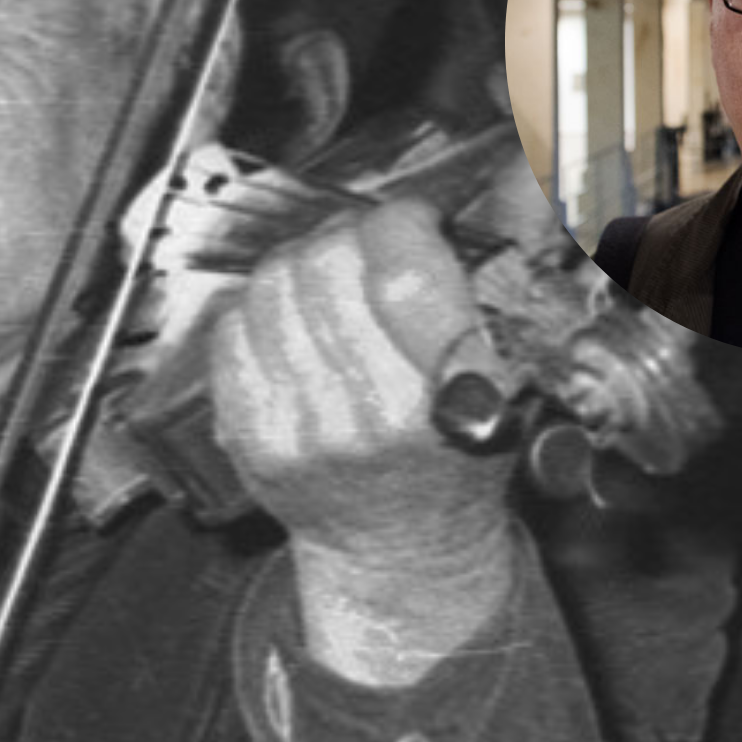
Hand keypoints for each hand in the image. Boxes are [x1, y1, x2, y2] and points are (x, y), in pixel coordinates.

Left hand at [209, 195, 516, 683]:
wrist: (398, 546)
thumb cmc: (458, 458)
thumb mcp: (509, 380)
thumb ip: (493, 290)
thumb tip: (485, 195)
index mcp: (450, 397)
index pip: (403, 271)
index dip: (402, 221)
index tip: (413, 220)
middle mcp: (371, 416)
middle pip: (328, 265)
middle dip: (349, 234)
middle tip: (368, 245)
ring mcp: (303, 429)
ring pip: (274, 287)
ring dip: (301, 261)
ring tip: (330, 275)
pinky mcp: (251, 439)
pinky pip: (232, 330)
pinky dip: (257, 306)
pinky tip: (290, 316)